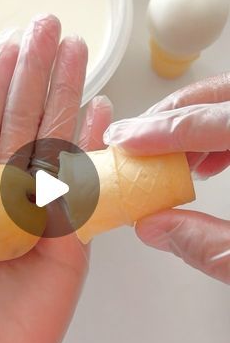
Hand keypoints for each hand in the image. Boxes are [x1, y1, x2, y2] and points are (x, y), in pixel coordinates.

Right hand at [104, 73, 229, 284]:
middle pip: (224, 96)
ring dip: (194, 121)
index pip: (217, 122)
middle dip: (173, 113)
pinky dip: (218, 131)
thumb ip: (209, 246)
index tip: (123, 140)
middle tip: (132, 139)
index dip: (165, 131)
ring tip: (162, 154)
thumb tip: (152, 227)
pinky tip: (204, 160)